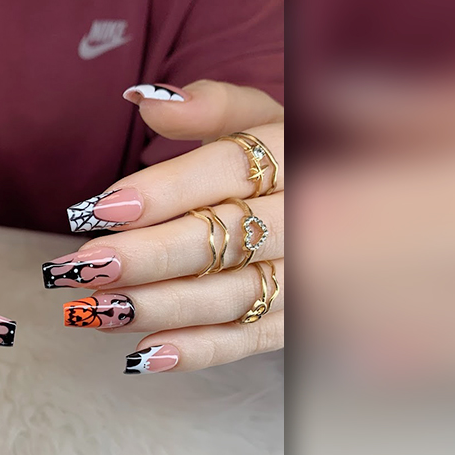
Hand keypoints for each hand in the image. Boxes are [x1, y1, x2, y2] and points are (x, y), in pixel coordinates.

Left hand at [45, 80, 283, 372]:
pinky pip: (248, 341)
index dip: (164, 190)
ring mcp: (305, 276)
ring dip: (159, 306)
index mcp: (294, 154)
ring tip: (95, 309)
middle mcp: (308, 217)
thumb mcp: (262, 116)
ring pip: (228, 296)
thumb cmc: (289, 157)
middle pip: (222, 239)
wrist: (370, 208)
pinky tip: (143, 355)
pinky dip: (198, 351)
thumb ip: (210, 107)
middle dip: (149, 256)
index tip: (103, 208)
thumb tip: (145, 99)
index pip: (227, 170)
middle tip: (84, 265)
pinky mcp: (297, 321)